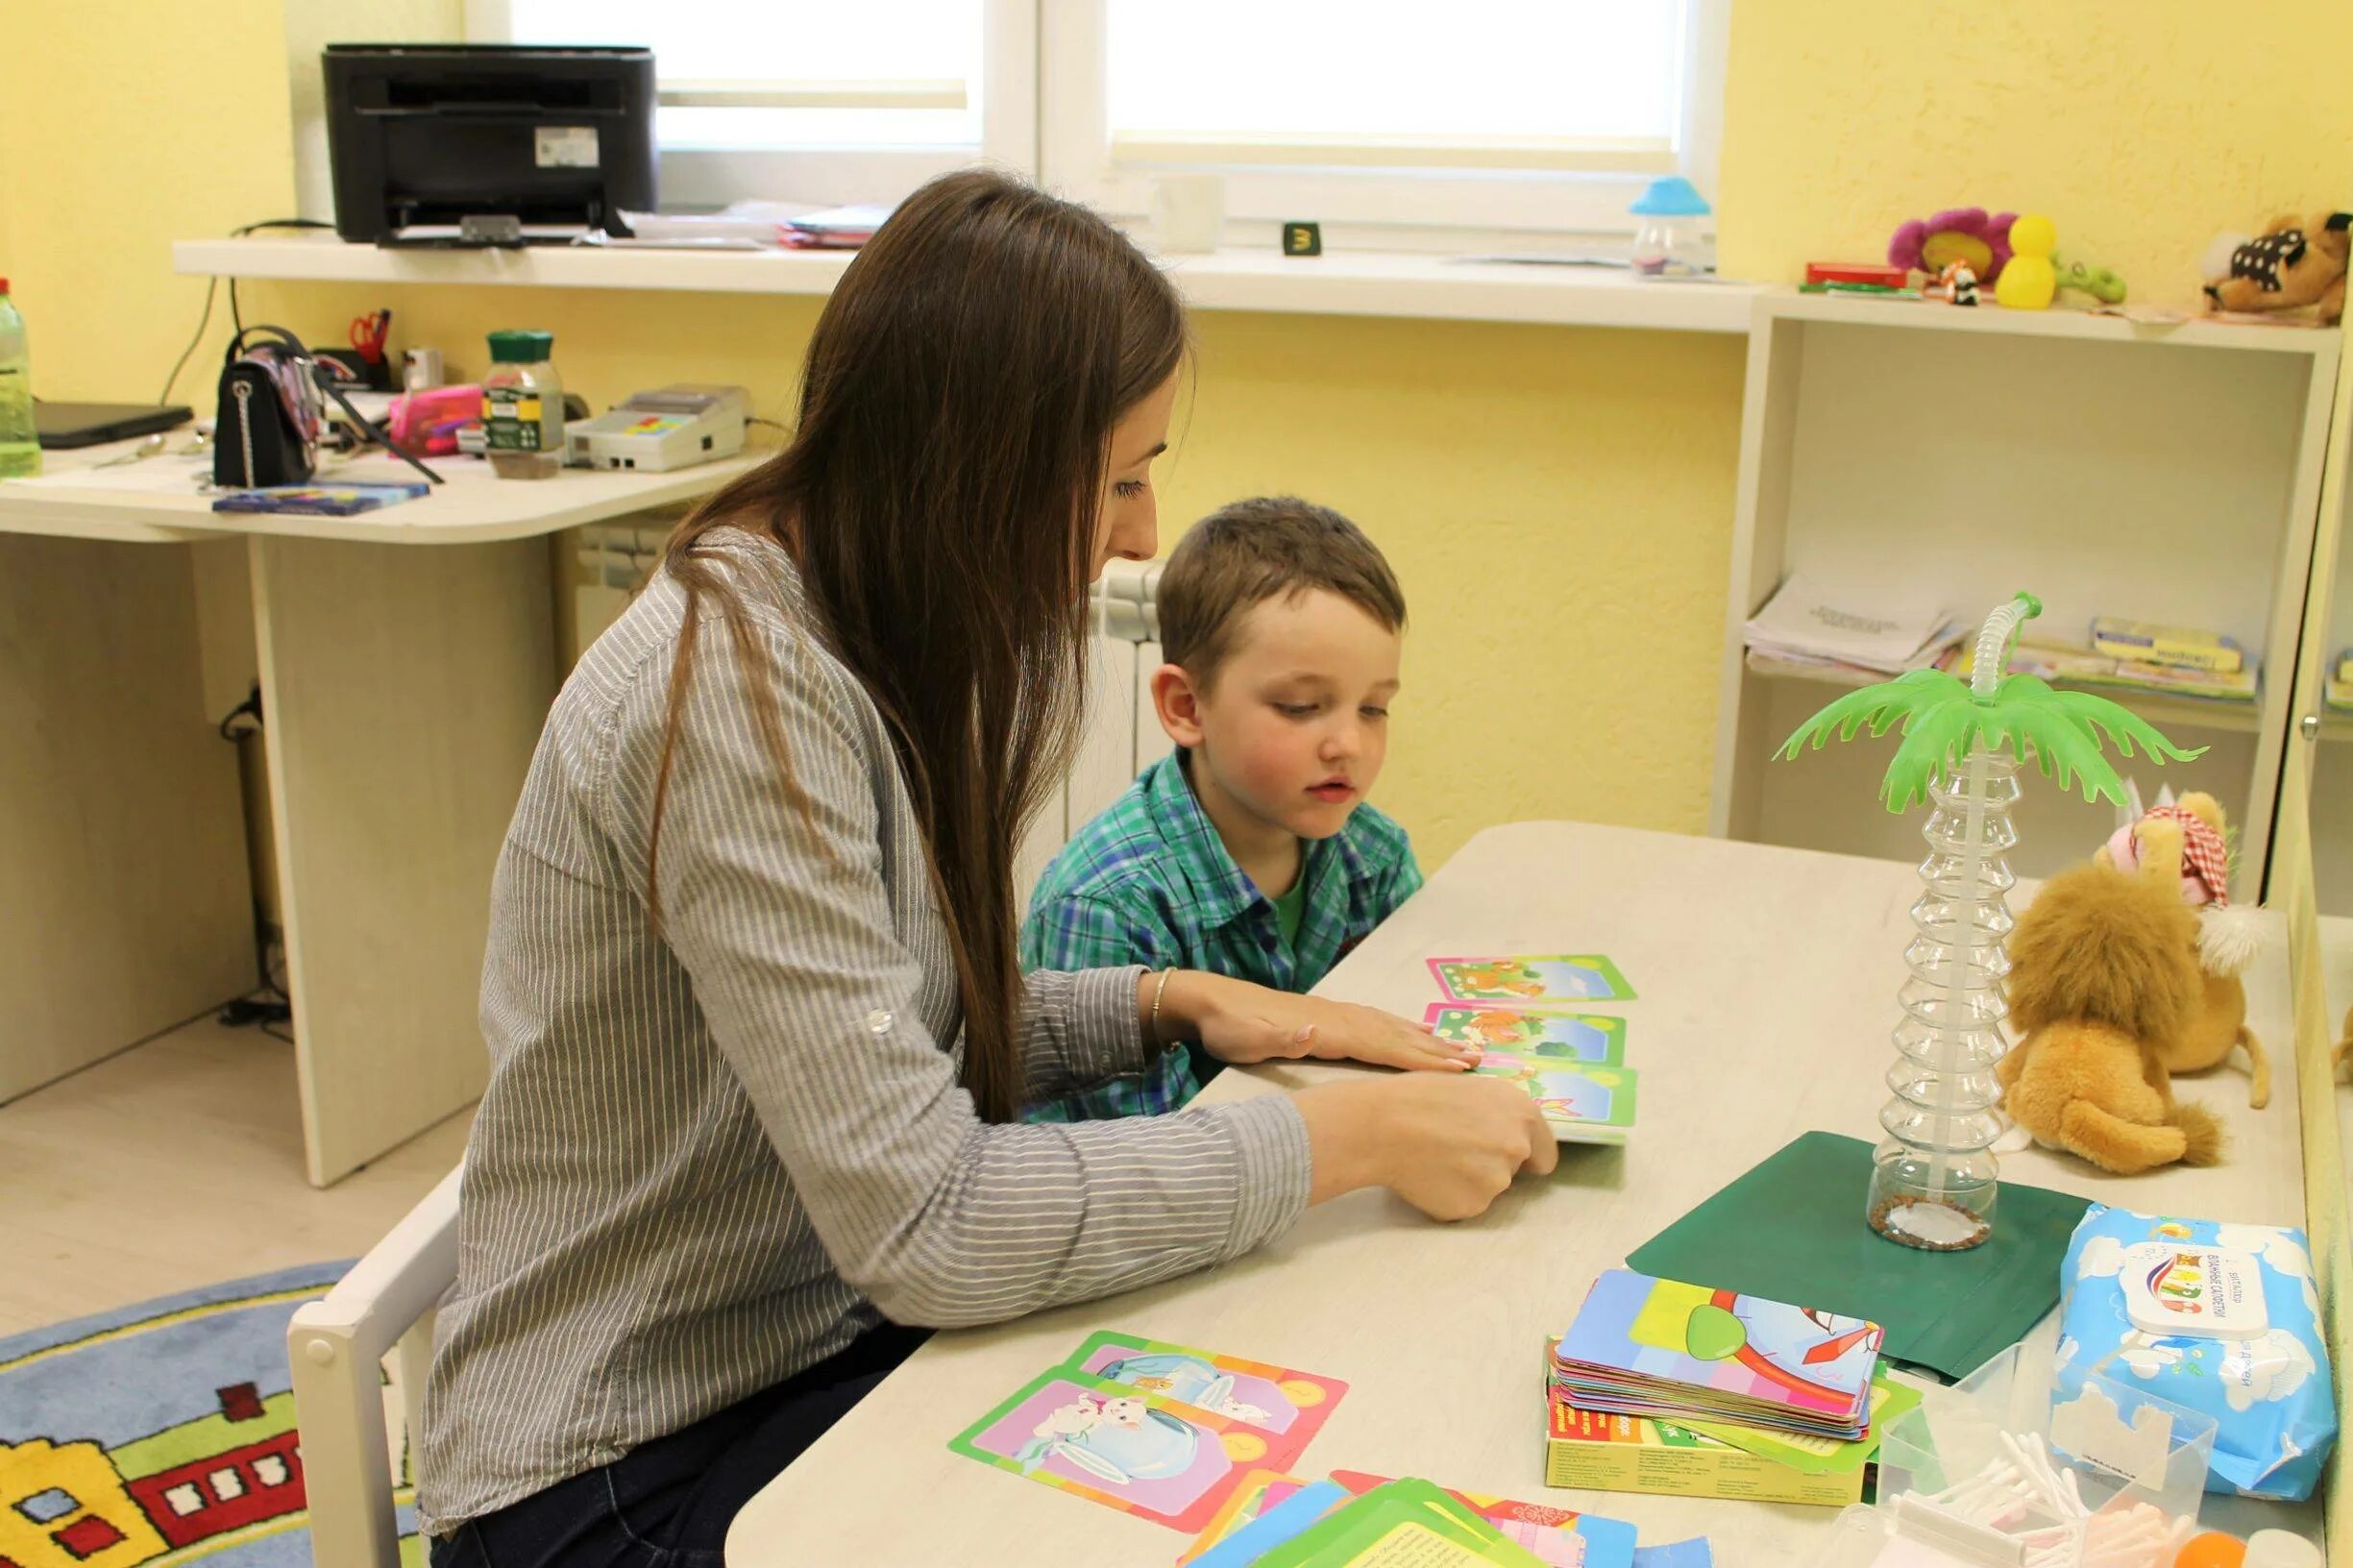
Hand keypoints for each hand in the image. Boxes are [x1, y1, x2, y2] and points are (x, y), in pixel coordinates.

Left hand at [1159, 972, 1477, 1073]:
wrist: (1208, 1000)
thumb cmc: (1229, 1027)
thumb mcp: (1248, 1037)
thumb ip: (1284, 1035)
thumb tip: (1314, 1030)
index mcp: (1327, 1027)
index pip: (1382, 1044)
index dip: (1420, 1057)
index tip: (1457, 1068)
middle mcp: (1339, 1016)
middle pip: (1397, 1033)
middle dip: (1437, 1049)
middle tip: (1476, 1061)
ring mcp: (1336, 1012)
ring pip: (1391, 1026)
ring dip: (1427, 1038)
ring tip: (1461, 1049)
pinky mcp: (1329, 1015)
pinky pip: (1378, 1023)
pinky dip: (1403, 1030)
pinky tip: (1416, 1035)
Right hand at [1295, 1076, 1556, 1220]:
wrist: (1382, 1124)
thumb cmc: (1418, 1097)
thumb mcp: (1471, 1089)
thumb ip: (1497, 1114)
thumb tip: (1503, 1130)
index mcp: (1522, 1112)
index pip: (1545, 1154)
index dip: (1528, 1157)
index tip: (1512, 1160)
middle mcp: (1517, 1146)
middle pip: (1514, 1170)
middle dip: (1491, 1165)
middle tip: (1455, 1151)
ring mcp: (1497, 1180)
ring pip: (1488, 1188)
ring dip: (1469, 1180)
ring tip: (1434, 1159)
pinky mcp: (1473, 1206)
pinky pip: (1466, 1204)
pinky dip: (1450, 1195)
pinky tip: (1427, 1176)